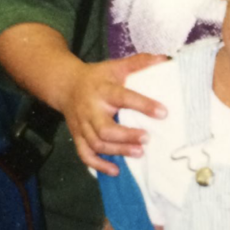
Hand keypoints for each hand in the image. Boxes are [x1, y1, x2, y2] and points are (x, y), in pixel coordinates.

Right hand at [61, 53, 166, 174]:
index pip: (123, 97)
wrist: (65, 85)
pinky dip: (98, 165)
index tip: (163, 112)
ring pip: (96, 144)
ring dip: (117, 151)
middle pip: (104, 129)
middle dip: (126, 136)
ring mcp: (82, 125)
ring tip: (139, 153)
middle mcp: (90, 110)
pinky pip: (85, 154)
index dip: (143, 105)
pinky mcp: (78, 136)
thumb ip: (138, 63)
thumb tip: (164, 58)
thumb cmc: (97, 77)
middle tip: (147, 138)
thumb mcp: (116, 66)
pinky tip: (115, 171)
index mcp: (102, 90)